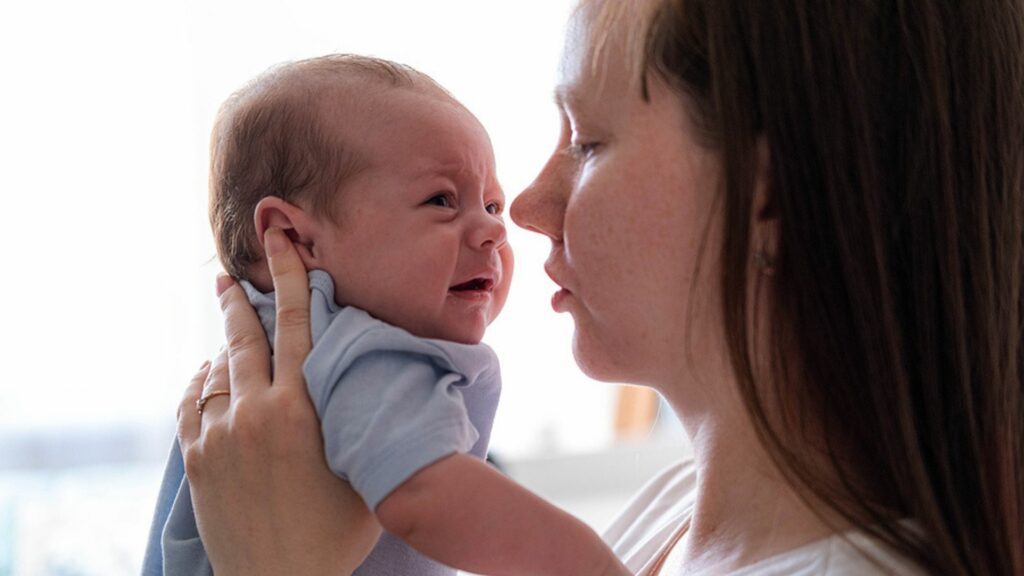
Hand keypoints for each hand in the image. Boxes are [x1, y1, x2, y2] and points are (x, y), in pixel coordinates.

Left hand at [177, 227, 380, 575]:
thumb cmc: (334, 535)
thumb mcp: (364, 472)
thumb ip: (363, 422)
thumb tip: (381, 385)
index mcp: (301, 410)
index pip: (298, 326)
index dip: (290, 277)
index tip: (280, 240)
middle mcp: (255, 414)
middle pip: (246, 338)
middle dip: (239, 301)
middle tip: (228, 276)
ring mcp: (219, 436)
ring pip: (217, 370)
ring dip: (225, 348)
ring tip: (229, 337)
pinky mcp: (197, 459)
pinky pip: (192, 403)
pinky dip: (201, 382)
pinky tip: (208, 376)